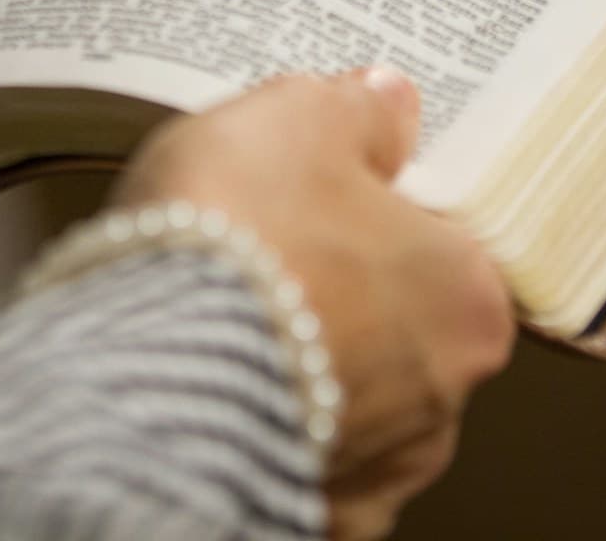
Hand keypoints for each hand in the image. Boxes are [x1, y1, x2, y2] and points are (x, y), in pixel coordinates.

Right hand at [115, 70, 515, 539]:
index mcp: (468, 299)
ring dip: (298, 355)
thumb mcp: (299, 119)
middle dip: (339, 283)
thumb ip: (357, 110)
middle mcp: (438, 398)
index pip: (447, 241)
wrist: (137, 369)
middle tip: (267, 238)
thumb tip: (383, 104)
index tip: (331, 186)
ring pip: (344, 391)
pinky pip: (286, 447)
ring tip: (224, 306)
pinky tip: (210, 374)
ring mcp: (371, 466)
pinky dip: (253, 414)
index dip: (382, 206)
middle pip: (398, 319)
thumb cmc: (234, 246)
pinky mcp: (299, 507)